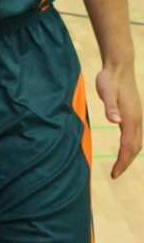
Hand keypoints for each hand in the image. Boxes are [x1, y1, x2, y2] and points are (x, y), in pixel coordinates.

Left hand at [96, 63, 142, 177]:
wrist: (119, 67)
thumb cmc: (110, 79)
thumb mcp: (105, 91)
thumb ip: (109, 106)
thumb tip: (114, 120)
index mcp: (130, 118)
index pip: (127, 146)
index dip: (121, 162)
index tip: (114, 174)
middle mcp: (136, 120)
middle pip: (134, 148)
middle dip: (126, 163)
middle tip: (114, 175)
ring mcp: (137, 117)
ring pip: (137, 143)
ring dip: (129, 156)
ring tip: (119, 166)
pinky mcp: (134, 114)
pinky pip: (135, 136)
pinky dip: (130, 147)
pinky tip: (123, 149)